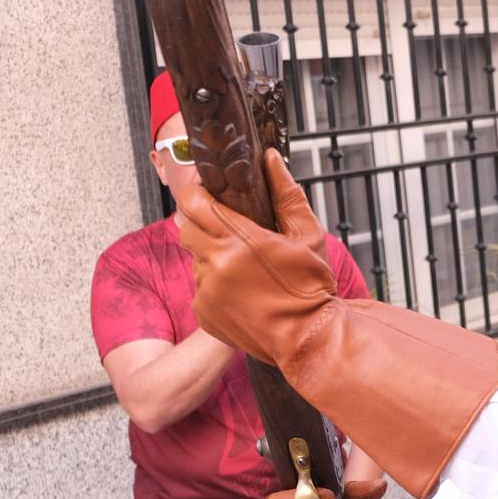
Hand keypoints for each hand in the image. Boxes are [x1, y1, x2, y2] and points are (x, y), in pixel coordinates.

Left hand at [174, 149, 338, 366]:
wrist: (309, 338)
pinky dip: (216, 287)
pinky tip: (244, 293)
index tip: (208, 195)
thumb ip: (286, 195)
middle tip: (230, 231)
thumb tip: (271, 160)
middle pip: (185, 227)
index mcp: (238, 239)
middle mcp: (215, 263)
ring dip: (213, 258)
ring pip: (196, 259)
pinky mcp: (204, 313)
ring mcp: (206, 290)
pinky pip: (201, 289)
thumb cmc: (312, 288)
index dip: (196, 194)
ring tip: (246, 270)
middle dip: (202, 224)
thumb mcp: (307, 235)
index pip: (192, 202)